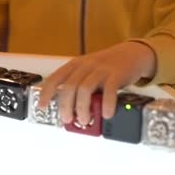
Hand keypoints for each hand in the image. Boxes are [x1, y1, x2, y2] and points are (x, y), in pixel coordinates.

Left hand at [38, 41, 155, 125]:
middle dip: (66, 106)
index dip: (46, 93)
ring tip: (85, 120)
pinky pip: (109, 91)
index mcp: (75, 65)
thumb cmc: (107, 67)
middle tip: (68, 119)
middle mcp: (86, 66)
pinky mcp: (117, 75)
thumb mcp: (88, 72)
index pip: (55, 78)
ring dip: (82, 108)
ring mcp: (101, 69)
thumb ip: (78, 87)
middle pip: (69, 87)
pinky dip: (106, 104)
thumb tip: (70, 111)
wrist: (131, 54)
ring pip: (85, 89)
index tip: (42, 106)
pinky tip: (106, 114)